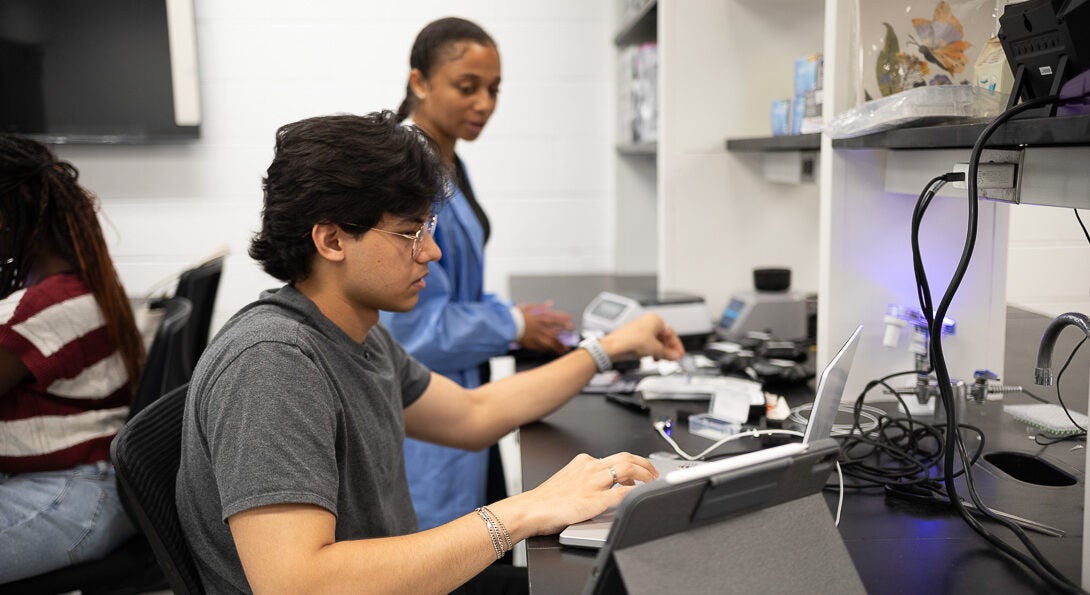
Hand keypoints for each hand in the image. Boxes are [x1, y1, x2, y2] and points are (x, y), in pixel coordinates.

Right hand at [503, 452, 657, 535]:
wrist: (531, 509)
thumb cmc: (546, 500)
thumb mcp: (568, 479)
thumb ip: (586, 477)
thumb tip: (605, 485)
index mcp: (583, 462)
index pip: (615, 457)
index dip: (633, 462)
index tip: (641, 469)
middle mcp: (590, 468)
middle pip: (626, 458)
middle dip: (644, 464)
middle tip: (654, 473)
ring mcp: (593, 483)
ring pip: (627, 470)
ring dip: (645, 475)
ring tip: (653, 482)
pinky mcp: (595, 500)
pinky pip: (622, 493)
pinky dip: (636, 492)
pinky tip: (642, 495)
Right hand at [517, 302, 573, 354]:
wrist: (506, 325)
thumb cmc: (515, 316)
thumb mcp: (528, 307)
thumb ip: (540, 306)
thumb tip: (549, 303)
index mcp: (539, 317)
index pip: (556, 318)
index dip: (564, 320)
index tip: (570, 321)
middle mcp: (540, 327)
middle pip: (556, 332)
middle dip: (565, 335)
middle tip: (571, 338)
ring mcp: (536, 336)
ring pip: (551, 342)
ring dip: (559, 346)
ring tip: (564, 349)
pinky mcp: (531, 343)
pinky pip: (543, 347)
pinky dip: (549, 350)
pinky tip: (552, 351)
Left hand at [600, 313, 684, 362]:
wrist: (614, 346)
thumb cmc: (632, 341)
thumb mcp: (655, 349)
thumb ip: (668, 354)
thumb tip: (674, 356)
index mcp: (655, 320)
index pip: (671, 333)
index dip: (676, 346)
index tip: (679, 354)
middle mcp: (648, 322)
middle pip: (663, 337)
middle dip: (668, 349)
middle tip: (673, 358)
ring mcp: (641, 329)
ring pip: (655, 341)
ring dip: (660, 351)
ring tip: (662, 359)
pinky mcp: (634, 337)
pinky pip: (647, 344)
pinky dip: (651, 351)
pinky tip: (652, 358)